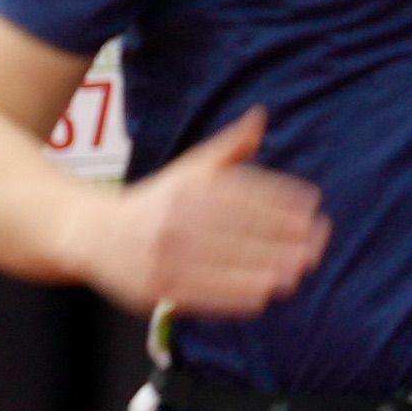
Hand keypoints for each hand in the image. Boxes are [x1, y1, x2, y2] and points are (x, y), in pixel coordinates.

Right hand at [86, 107, 328, 317]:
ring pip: (228, 264)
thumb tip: (260, 116)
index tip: (314, 206)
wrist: (91, 235)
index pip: (242, 192)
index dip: (282, 199)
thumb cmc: (152, 202)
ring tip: (302, 268)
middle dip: (286, 237)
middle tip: (320, 241)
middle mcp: (175, 221)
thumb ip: (227, 148)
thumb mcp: (186, 169)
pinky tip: (268, 291)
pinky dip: (239, 294)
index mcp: (186, 189)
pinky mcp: (158, 288)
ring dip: (270, 267)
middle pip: (241, 229)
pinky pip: (206, 294)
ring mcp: (166, 257)